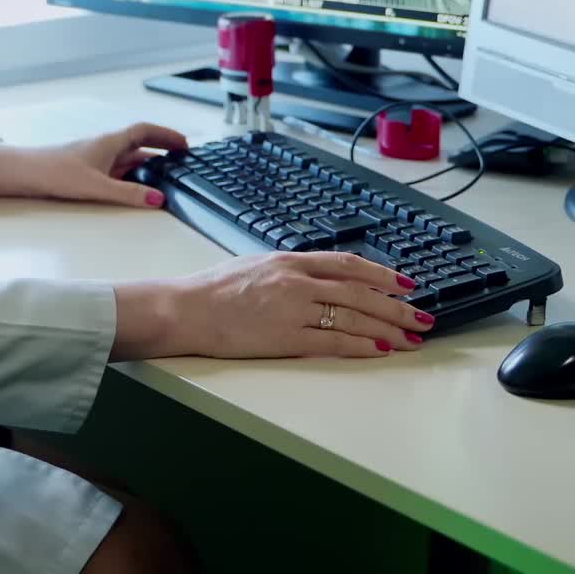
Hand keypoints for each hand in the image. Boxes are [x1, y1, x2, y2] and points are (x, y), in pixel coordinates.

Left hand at [0, 122, 188, 206]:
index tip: (185, 144)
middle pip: (140, 142)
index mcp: (111, 141)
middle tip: (183, 156)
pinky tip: (137, 185)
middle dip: (162, 147)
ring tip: (167, 172)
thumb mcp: (98, 186)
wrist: (26, 172)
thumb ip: (129, 193)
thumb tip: (159, 199)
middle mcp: (106, 146)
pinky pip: (118, 167)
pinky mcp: (88, 169)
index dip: (166, 135)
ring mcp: (97, 157)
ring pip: (129, 156)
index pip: (145, 131)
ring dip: (149, 161)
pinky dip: (133, 173)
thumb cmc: (57, 172)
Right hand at [110, 251, 434, 360]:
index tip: (406, 283)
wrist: (188, 309)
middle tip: (423, 315)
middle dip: (397, 306)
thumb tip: (321, 278)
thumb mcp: (255, 265)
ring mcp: (293, 310)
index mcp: (288, 261)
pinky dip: (361, 345)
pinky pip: (334, 342)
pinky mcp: (287, 338)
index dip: (382, 274)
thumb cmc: (214, 289)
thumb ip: (290, 270)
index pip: (347, 265)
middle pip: (360, 293)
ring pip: (354, 318)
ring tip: (412, 337)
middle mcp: (296, 282)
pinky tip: (380, 349)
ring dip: (388, 329)